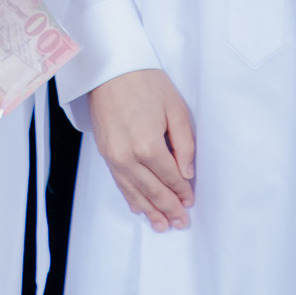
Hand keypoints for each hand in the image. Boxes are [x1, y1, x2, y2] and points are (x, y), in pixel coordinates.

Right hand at [88, 68, 194, 231]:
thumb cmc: (145, 82)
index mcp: (148, 144)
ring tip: (162, 226)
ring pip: (134, 192)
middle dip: (168, 208)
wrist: (110, 68)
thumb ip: (185, 144)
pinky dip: (130, 197)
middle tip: (180, 223)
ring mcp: (113, 156)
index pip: (170, 177)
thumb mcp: (175, 108)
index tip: (191, 202)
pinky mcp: (104, 152)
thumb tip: (187, 173)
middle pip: (152, 190)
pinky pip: (119, 182)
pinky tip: (138, 208)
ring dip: (149, 210)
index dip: (182, 192)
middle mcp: (128, 156)